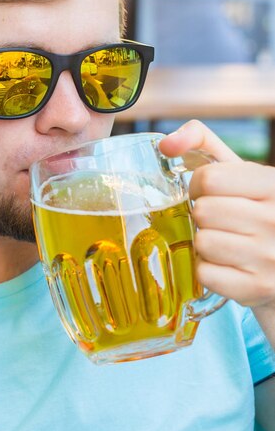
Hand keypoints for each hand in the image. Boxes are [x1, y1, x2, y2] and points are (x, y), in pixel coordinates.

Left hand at [159, 120, 274, 313]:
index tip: (208, 192)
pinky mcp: (257, 287)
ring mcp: (268, 256)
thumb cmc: (255, 209)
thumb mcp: (240, 171)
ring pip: (202, 242)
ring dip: (205, 242)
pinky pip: (204, 273)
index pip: (209, 178)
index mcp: (272, 185)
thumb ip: (201, 143)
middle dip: (202, 215)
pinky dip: (208, 269)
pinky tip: (227, 263)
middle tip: (218, 220)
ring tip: (225, 241)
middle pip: (202, 211)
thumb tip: (166, 144)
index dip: (198, 185)